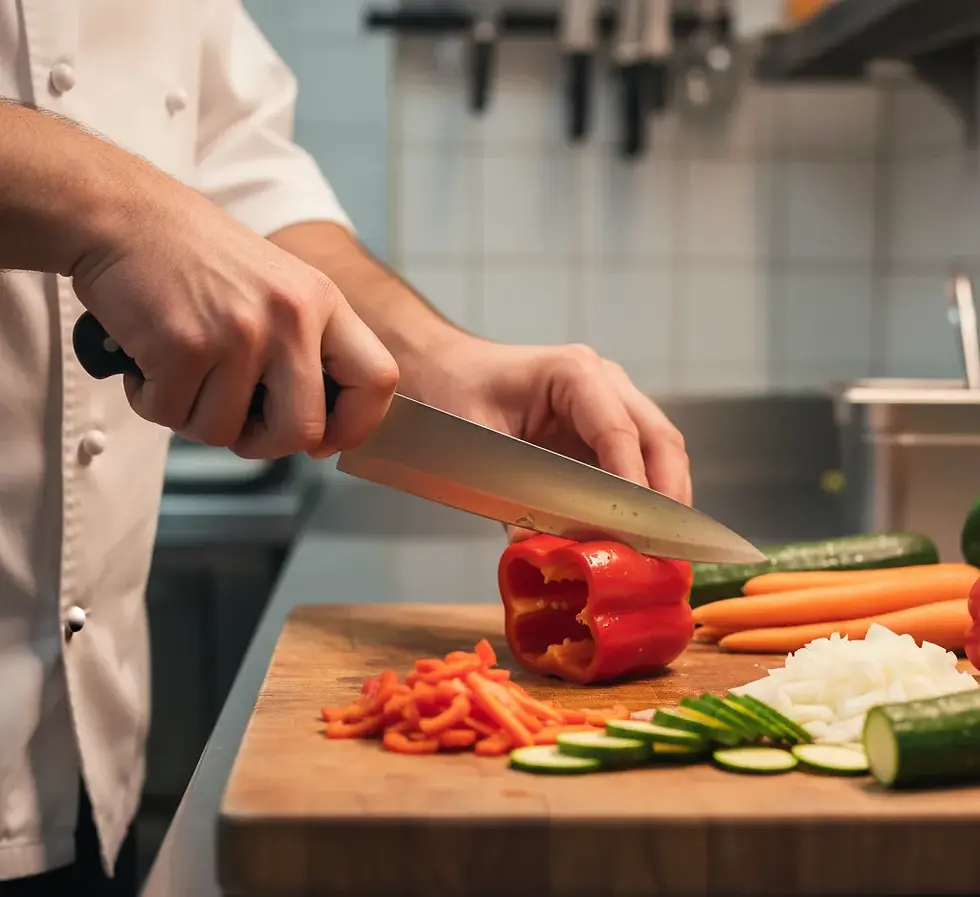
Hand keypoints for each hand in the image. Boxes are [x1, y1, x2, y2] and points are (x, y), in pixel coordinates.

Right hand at [71, 179, 397, 459]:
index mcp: (322, 302)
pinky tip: (149, 360)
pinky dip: (152, 400)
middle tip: (237, 422)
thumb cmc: (197, 256)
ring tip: (181, 369)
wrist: (123, 214)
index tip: (324, 440)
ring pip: (225, 432)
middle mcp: (290, 317)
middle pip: (303, 431)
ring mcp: (239, 332)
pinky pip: (171, 415)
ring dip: (194, 415)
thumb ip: (307, 347)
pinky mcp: (183, 346)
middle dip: (265, 443)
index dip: (355, 426)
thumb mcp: (279, 286)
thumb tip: (321, 430)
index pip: (377, 380)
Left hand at [409, 337, 690, 539]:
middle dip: (668, 494)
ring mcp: (611, 400)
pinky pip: (640, 459)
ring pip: (659, 449)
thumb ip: (508, 495)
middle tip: (666, 548)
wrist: (445, 369)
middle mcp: (604, 381)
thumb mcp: (475, 443)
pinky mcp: (606, 426)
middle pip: (659, 438)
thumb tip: (534, 549)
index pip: (619, 431)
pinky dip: (646, 495)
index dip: (633, 484)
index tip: (638, 530)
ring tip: (661, 548)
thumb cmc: (455, 392)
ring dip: (665, 497)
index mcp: (572, 372)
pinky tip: (639, 532)